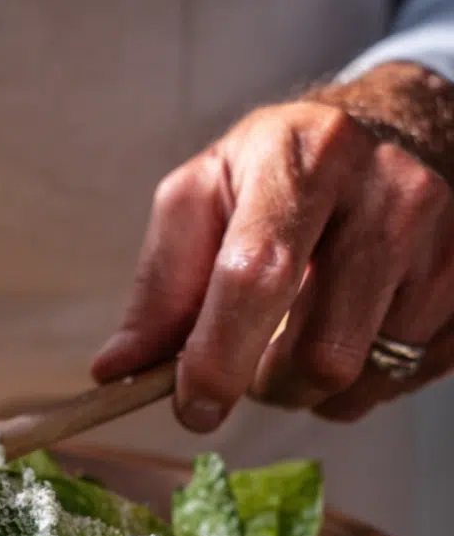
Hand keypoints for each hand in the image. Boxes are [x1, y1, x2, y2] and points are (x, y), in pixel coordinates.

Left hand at [92, 62, 453, 429]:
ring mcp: (445, 242)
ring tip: (296, 335)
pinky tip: (347, 331)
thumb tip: (114, 371)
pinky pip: (399, 381)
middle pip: (318, 354)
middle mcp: (389, 194)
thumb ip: (159, 287)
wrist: (400, 128)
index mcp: (305, 160)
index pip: (256, 276)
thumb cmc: (283, 170)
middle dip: (263, 383)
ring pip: (359, 380)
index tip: (192, 407)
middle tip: (246, 359)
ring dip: (306, 387)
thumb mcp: (204, 199)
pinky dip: (356, 382)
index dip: (217, 359)